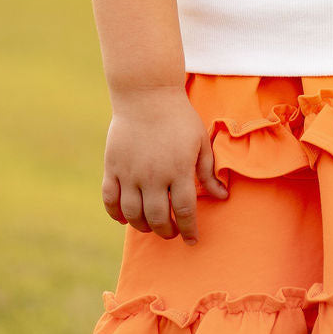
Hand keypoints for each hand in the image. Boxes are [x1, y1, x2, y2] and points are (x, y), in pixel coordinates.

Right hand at [101, 87, 227, 244]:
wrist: (147, 94)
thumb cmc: (179, 117)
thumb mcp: (200, 142)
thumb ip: (208, 172)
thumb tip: (222, 196)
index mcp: (179, 169)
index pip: (185, 211)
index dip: (189, 230)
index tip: (191, 239)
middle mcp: (154, 175)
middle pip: (158, 218)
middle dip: (166, 231)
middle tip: (171, 232)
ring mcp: (130, 172)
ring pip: (133, 214)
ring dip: (142, 226)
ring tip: (150, 225)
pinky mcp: (113, 166)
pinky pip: (110, 199)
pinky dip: (115, 214)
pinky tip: (124, 217)